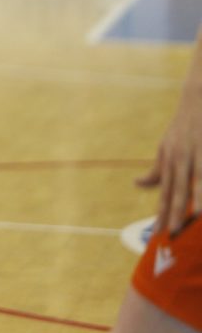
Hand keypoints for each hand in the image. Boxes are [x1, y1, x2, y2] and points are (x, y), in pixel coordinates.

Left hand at [137, 103, 201, 233]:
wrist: (197, 99)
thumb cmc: (182, 129)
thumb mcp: (165, 147)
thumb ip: (156, 170)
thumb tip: (137, 184)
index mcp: (168, 161)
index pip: (163, 193)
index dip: (161, 213)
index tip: (157, 233)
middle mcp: (180, 159)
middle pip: (177, 191)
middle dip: (175, 213)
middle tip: (172, 233)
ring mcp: (197, 154)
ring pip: (197, 182)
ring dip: (198, 201)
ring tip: (196, 219)